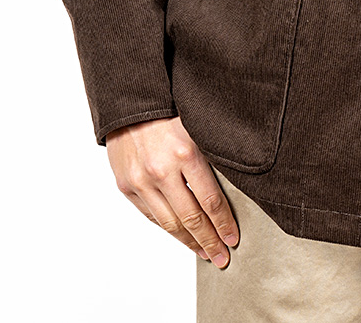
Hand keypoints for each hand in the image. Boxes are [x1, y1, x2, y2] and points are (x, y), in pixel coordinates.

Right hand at [106, 115, 239, 267]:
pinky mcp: (126, 186)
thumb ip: (211, 154)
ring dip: (189, 242)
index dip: (224, 223)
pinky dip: (167, 229)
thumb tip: (233, 185)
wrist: (130, 101)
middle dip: (210, 240)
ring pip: (170, 223)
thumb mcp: (197, 125)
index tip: (233, 238)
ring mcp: (142, 181)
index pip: (210, 200)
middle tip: (223, 257)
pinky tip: (180, 237)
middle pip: (191, 217)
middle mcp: (162, 170)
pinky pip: (151, 215)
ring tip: (204, 254)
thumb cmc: (169, 110)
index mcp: (186, 152)